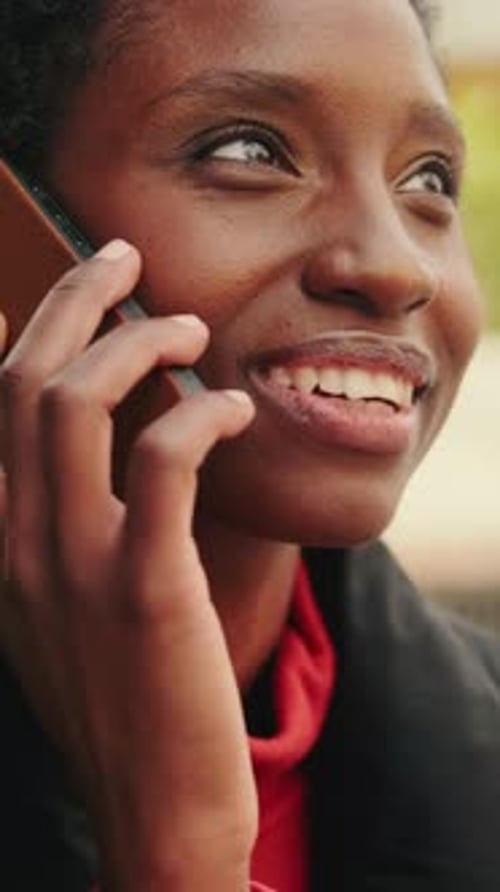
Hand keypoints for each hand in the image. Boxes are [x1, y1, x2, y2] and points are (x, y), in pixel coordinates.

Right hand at [0, 241, 256, 890]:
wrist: (152, 806)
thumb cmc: (119, 697)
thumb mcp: (58, 612)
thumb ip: (49, 532)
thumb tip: (71, 456)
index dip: (13, 330)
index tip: (51, 286)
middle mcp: (16, 542)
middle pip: (27, 380)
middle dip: (75, 298)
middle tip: (124, 257)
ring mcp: (74, 564)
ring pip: (79, 402)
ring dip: (138, 340)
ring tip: (190, 326)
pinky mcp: (144, 588)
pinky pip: (162, 464)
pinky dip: (200, 416)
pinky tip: (233, 410)